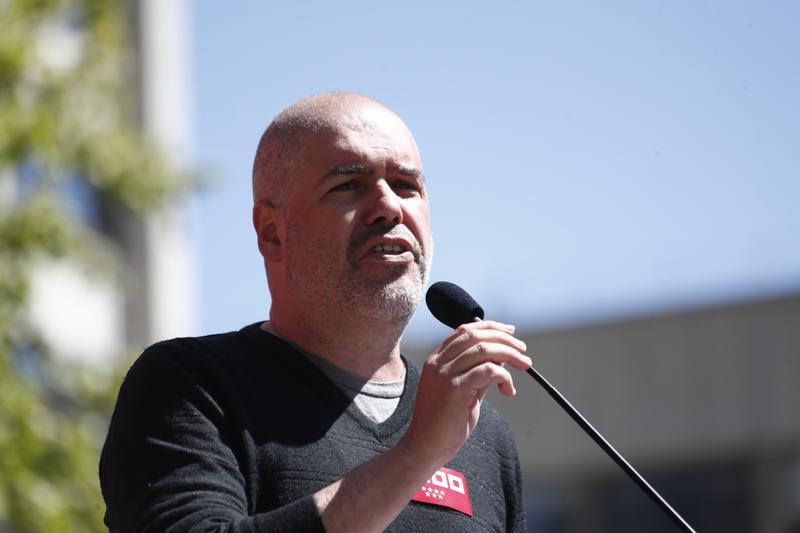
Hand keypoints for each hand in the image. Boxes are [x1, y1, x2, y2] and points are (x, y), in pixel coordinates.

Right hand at [400, 320, 530, 467]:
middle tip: (523, 350)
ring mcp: (445, 374)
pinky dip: (504, 376)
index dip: (490, 327)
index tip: (509, 332)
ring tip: (525, 365)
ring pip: (484, 349)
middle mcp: (439, 362)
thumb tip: (501, 358)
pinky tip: (508, 390)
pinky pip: (488, 370)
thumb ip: (478, 373)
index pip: (465, 330)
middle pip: (476, 336)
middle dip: (504, 338)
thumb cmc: (444, 423)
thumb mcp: (464, 391)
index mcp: (437, 360)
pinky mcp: (455, 388)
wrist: (425, 446)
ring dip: (510, 354)